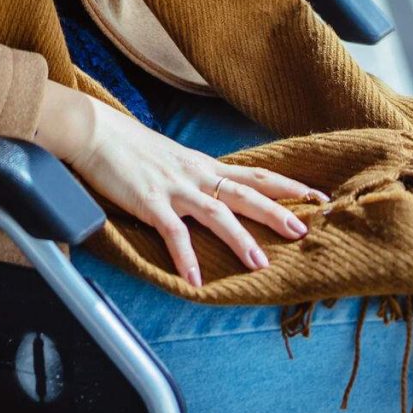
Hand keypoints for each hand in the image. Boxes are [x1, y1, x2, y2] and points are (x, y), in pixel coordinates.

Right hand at [40, 91, 324, 286]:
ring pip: (217, 213)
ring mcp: (174, 188)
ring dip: (240, 239)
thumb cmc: (128, 148)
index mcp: (203, 166)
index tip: (318, 196)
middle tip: (305, 230)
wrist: (94, 132)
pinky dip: (186, 257)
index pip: (254, 174)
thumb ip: (192, 177)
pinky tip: (195, 281)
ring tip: (260, 264)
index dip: (287, 185)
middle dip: (278, 211)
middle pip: (246, 192)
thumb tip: (212, 193)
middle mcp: (196, 175)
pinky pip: (173, 233)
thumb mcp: (170, 159)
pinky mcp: (150, 202)